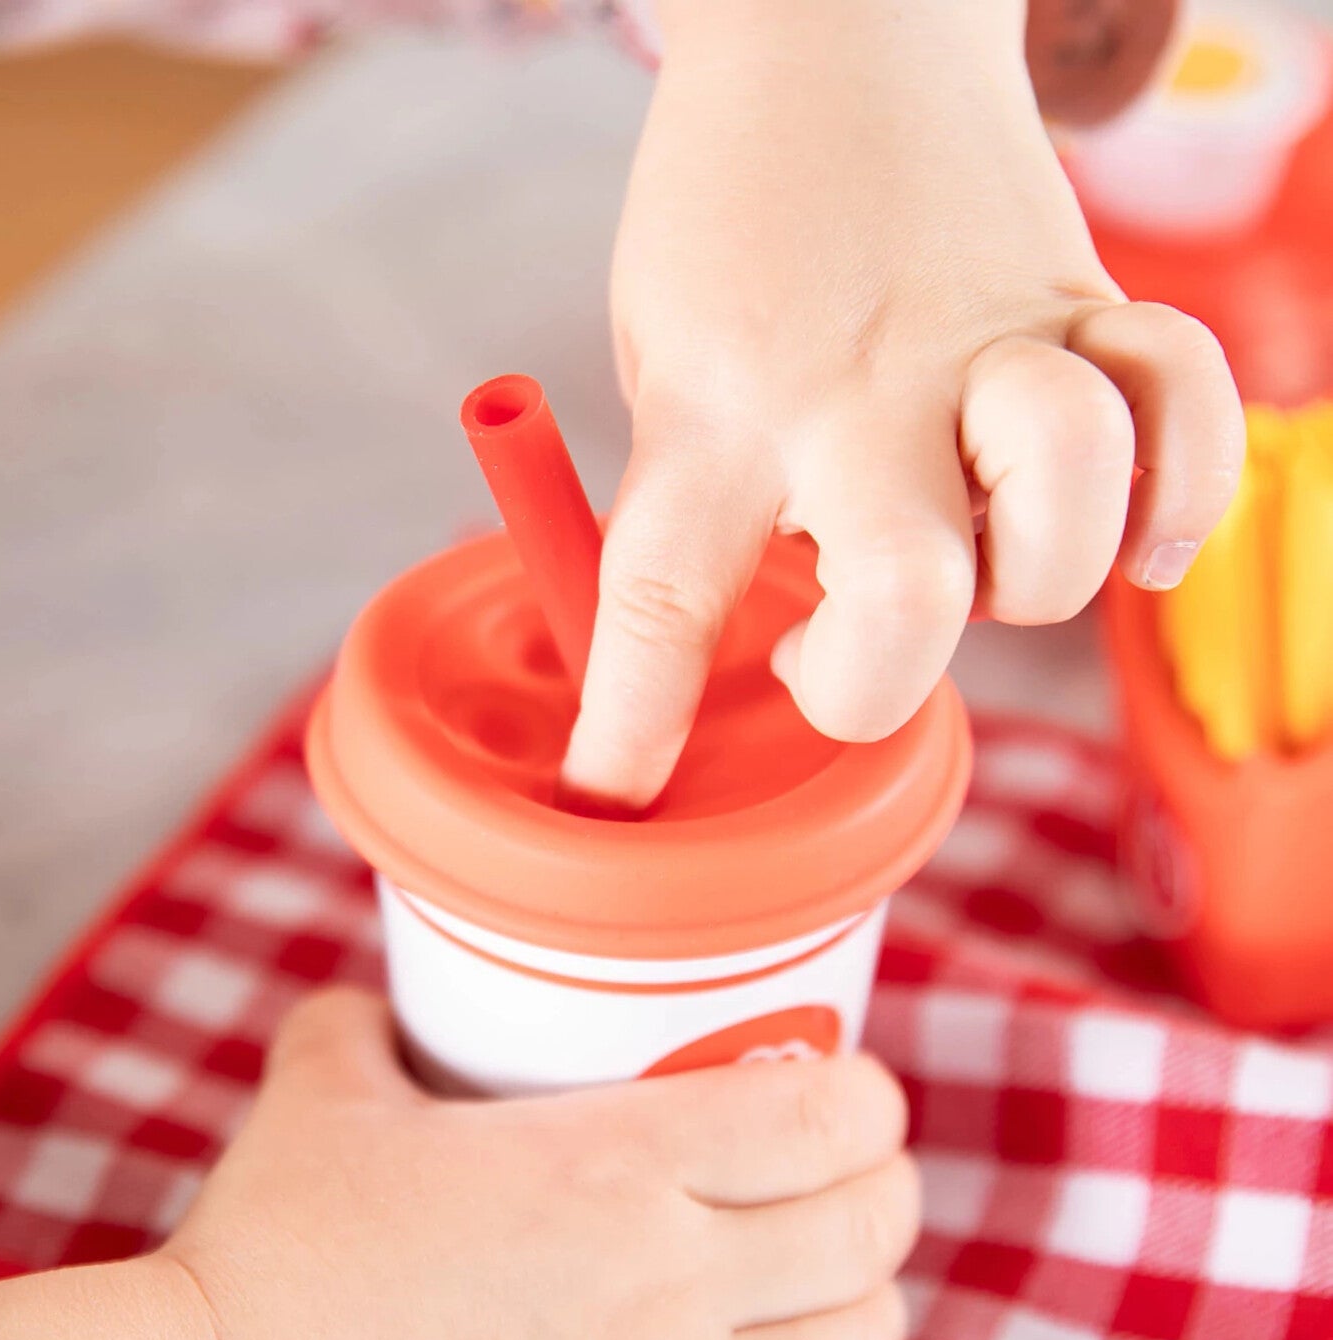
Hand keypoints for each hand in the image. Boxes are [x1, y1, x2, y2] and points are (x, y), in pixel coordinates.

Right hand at [0, 987, 918, 1339]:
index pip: (824, 1119)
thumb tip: (381, 994)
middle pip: (869, 1231)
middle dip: (884, 1185)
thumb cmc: (270, 1259)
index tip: (853, 1083)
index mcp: (608, 1171)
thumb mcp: (320, 1097)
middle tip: (852, 1163)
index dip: (868, 1094)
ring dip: (867, 1294)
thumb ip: (363, 1022)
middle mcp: (666, 1291)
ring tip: (829, 1267)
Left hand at [563, 0, 1243, 806]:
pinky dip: (1179, 499)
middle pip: (905, 598)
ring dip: (1026, 581)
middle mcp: (859, 388)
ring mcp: (991, 344)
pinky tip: (1131, 528)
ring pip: (1066, 520)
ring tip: (968, 540)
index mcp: (719, 405)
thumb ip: (704, 497)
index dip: (637, 720)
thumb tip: (746, 643)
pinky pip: (1188, 421)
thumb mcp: (662, 364)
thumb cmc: (732, 227)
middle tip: (826, 652)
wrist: (839, 28)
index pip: (664, 593)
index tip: (616, 797)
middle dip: (869, 683)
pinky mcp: (1090, 305)